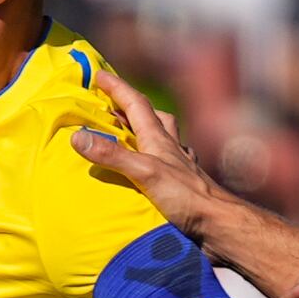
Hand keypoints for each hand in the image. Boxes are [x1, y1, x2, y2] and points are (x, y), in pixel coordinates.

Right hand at [69, 67, 220, 230]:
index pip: (136, 105)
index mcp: (159, 139)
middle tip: (116, 104)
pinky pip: (171, 162)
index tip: (99, 74)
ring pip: (165, 138)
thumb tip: (78, 136)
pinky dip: (160, 158)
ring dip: (149, 130)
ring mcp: (181, 166)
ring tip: (134, 133)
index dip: (117, 88)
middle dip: (133, 106)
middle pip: (153, 117)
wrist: (219, 223)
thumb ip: (112, 156)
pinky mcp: (186, 185)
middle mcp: (171, 148)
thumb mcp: (144, 172)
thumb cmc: (186, 197)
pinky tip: (159, 166)